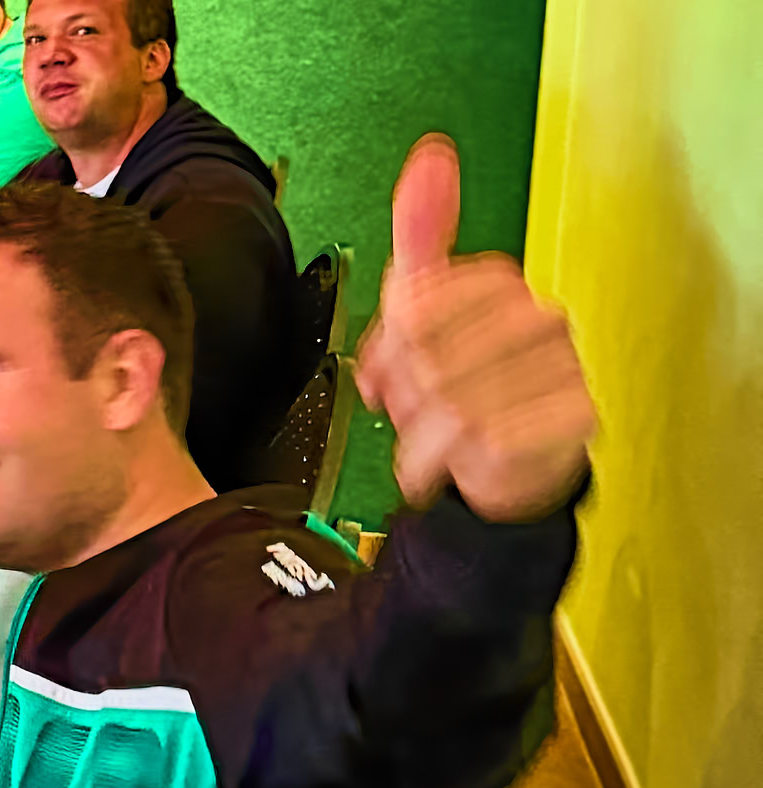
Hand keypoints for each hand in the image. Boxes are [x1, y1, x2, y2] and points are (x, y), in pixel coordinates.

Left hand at [357, 134, 593, 522]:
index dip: (386, 347)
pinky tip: (459, 458)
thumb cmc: (463, 374)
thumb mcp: (424, 299)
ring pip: (453, 402)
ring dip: (422, 433)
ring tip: (433, 435)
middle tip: (411, 407)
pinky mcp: (575, 418)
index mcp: (500, 283)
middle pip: (428, 358)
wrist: (508, 456)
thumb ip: (422, 230)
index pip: (414, 309)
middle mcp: (541, 318)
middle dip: (403, 394)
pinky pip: (489, 438)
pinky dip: (454, 459)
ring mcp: (565, 367)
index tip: (386, 368)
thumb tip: (434, 154)